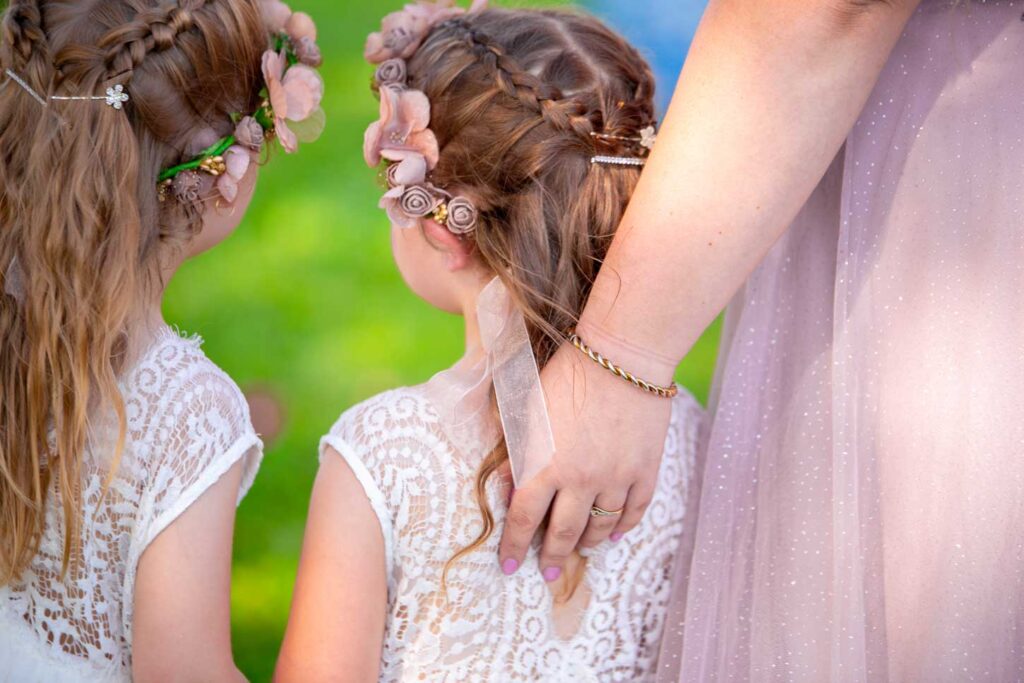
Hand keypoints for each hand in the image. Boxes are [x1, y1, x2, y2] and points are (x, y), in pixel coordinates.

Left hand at [497, 341, 672, 580]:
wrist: (622, 354)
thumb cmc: (567, 375)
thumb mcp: (529, 410)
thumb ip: (517, 451)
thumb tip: (506, 485)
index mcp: (546, 465)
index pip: (524, 519)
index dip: (514, 546)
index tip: (508, 566)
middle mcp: (581, 479)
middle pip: (564, 533)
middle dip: (552, 557)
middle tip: (546, 572)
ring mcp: (617, 477)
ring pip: (600, 527)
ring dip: (586, 543)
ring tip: (578, 551)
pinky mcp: (645, 469)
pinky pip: (634, 511)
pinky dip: (623, 527)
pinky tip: (613, 535)